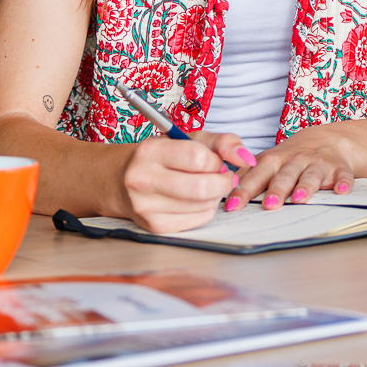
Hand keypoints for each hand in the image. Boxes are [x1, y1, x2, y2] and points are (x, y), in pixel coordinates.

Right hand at [121, 135, 238, 233]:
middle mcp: (142, 179)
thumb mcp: (188, 139)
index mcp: (150, 151)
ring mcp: (145, 206)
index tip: (217, 161)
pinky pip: (197, 220)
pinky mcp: (153, 226)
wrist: (120, 180)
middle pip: (202, 187)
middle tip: (224, 177)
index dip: (217, 161)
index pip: (199, 158)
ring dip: (215, 196)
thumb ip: (221, 142)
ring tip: (207, 186)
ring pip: (203, 205)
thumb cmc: (162, 157)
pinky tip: (196, 200)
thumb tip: (246, 157)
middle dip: (223, 182)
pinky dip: (206, 209)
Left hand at [228, 127, 363, 209]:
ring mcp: (318, 164)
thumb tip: (219, 195)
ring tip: (300, 199)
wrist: (326, 140)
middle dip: (276, 190)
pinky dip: (343, 183)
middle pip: (284, 175)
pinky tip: (342, 191)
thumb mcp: (267, 163)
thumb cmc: (288, 159)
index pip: (255, 175)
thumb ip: (248, 176)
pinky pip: (343, 176)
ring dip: (306, 186)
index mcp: (273, 161)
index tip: (232, 206)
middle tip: (269, 205)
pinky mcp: (339, 169)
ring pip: (311, 175)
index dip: (244, 190)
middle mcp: (295, 160)